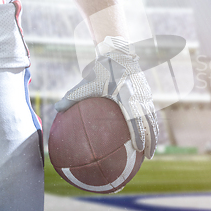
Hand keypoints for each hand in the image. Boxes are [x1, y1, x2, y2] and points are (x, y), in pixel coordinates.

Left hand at [55, 36, 157, 158]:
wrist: (118, 53)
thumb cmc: (101, 69)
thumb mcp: (86, 82)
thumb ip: (72, 97)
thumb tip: (55, 109)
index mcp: (127, 95)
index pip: (136, 118)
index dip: (139, 134)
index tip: (139, 149)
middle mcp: (139, 96)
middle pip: (150, 122)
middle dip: (151, 140)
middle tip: (149, 156)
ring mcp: (145, 95)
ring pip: (153, 118)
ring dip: (154, 134)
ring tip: (151, 150)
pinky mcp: (147, 93)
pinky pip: (151, 112)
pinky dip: (151, 125)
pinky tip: (147, 134)